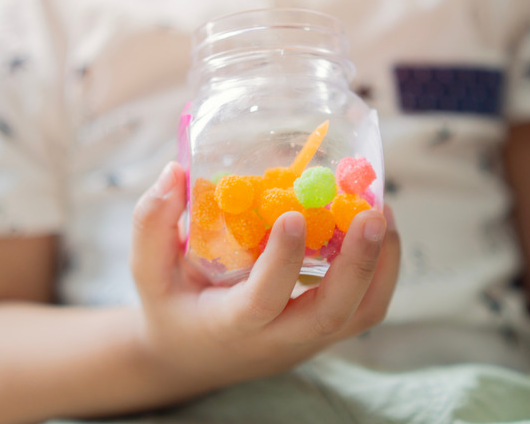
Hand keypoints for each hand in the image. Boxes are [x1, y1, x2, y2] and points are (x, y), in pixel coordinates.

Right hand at [130, 162, 400, 389]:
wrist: (191, 358)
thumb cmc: (170, 307)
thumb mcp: (148, 270)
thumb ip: (151, 223)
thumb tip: (176, 171)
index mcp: (228, 325)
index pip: (262, 301)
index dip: (282, 261)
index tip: (294, 214)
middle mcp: (275, 340)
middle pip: (331, 315)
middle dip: (359, 265)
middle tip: (371, 214)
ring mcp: (306, 340)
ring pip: (361, 315)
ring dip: (381, 265)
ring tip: (381, 211)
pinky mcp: (323, 333)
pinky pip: (365, 308)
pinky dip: (382, 269)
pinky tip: (376, 227)